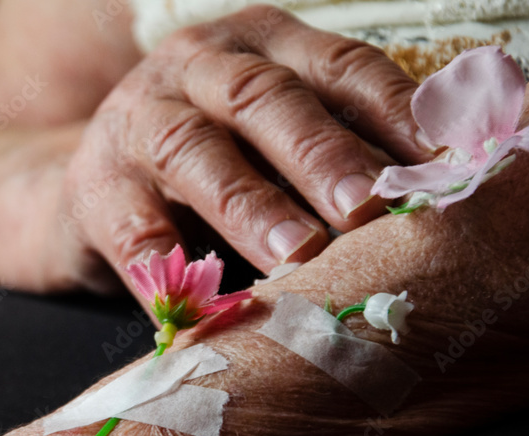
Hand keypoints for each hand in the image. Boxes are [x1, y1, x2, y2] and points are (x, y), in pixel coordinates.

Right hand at [56, 5, 430, 305]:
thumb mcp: (270, 138)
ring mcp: (135, 120)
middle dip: (321, 155)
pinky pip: (132, 226)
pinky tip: (201, 297)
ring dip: (249, 205)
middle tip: (367, 208)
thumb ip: (332, 150)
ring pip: (192, 150)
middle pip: (263, 98)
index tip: (437, 165)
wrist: (92, 184)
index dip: (389, 112)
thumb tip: (423, 199)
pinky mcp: (95, 187)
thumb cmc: (207, 164)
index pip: (335, 65)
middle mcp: (195, 67)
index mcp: (258, 45)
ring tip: (297, 254)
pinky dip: (167, 265)